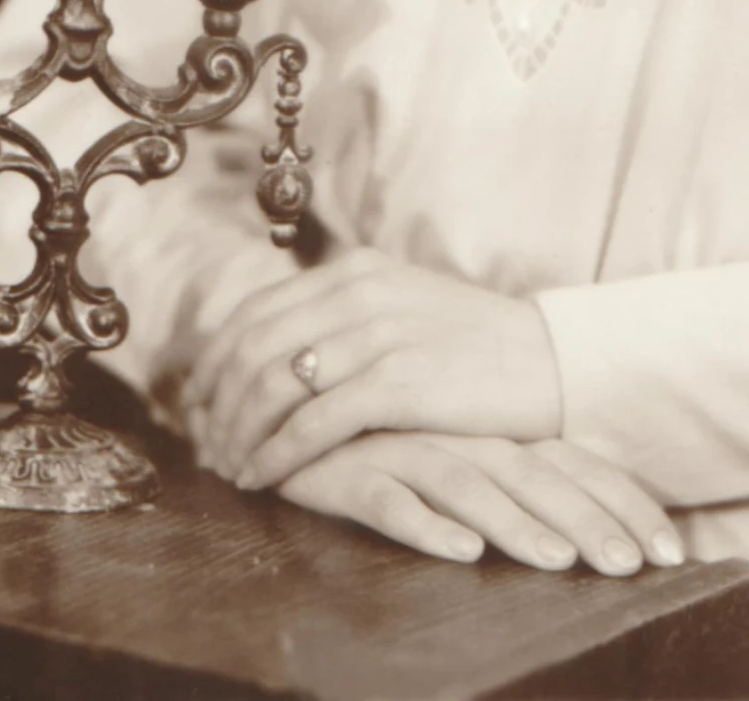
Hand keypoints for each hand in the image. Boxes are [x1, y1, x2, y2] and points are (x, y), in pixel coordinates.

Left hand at [184, 246, 562, 489]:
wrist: (548, 360)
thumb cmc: (473, 347)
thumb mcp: (402, 309)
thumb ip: (344, 319)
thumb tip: (279, 354)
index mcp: (353, 270)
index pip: (255, 313)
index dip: (216, 365)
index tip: (200, 407)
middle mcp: (357, 291)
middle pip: (252, 349)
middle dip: (218, 405)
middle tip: (208, 449)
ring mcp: (375, 334)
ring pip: (272, 386)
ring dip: (239, 436)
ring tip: (231, 470)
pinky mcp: (396, 381)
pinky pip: (311, 424)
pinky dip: (276, 455)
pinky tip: (265, 479)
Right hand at [276, 431, 685, 576]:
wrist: (289, 401)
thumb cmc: (386, 440)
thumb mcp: (459, 455)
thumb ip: (513, 481)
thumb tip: (585, 531)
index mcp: (495, 433)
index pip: (574, 465)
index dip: (622, 504)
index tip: (671, 551)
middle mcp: (461, 435)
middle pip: (536, 477)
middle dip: (587, 521)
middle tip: (630, 567)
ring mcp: (405, 447)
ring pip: (471, 485)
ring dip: (516, 524)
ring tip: (557, 560)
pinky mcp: (347, 467)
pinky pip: (387, 498)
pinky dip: (425, 523)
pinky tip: (460, 550)